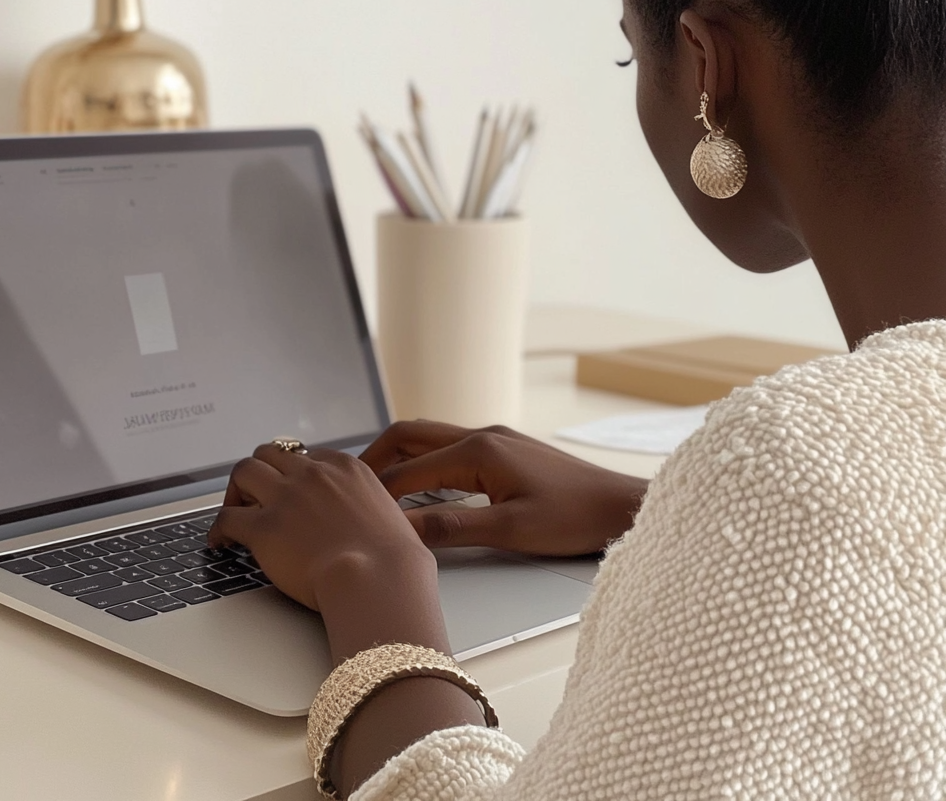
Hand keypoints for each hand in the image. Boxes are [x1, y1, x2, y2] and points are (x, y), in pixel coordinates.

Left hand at [208, 443, 433, 612]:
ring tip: (235, 511)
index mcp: (344, 467)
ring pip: (244, 472)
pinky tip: (221, 542)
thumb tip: (365, 522)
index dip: (292, 474)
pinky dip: (219, 529)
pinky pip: (227, 518)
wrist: (379, 578)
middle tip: (255, 495)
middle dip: (261, 473)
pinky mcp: (264, 527)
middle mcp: (312, 474)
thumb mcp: (388, 513)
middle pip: (270, 454)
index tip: (288, 489)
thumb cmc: (392, 559)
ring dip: (236, 490)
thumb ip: (368, 507)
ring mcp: (286, 497)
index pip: (306, 457)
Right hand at [361, 421, 647, 556]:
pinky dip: (424, 459)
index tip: (351, 513)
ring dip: (400, 456)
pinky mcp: (505, 449)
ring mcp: (495, 438)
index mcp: (478, 451)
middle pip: (411, 435)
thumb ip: (452, 528)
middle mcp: (482, 435)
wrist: (620, 505)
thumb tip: (402, 533)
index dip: (378, 493)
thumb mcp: (510, 530)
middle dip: (376, 458)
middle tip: (349, 486)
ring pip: (431, 437)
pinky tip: (421, 484)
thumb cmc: (573, 518)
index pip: (410, 470)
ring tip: (374, 485)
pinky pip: (451, 446)